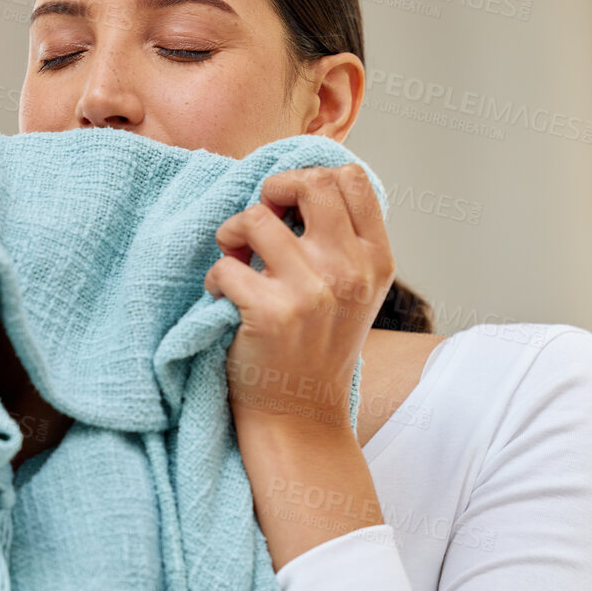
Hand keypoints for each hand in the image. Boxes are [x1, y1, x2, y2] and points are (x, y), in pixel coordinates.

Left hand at [202, 164, 393, 432]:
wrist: (300, 412)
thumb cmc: (317, 343)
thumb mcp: (352, 289)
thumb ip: (340, 239)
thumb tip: (294, 183)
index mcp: (376, 259)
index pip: (350, 178)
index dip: (310, 177)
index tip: (289, 205)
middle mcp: (351, 271)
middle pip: (310, 183)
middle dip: (272, 190)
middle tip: (258, 223)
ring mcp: (313, 292)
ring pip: (257, 218)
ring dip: (232, 233)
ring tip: (234, 259)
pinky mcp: (271, 313)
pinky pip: (225, 265)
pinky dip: (215, 277)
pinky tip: (223, 298)